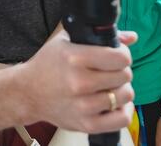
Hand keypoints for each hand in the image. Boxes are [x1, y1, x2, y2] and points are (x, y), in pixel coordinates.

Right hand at [18, 30, 136, 134]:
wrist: (27, 93)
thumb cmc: (47, 64)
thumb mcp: (66, 42)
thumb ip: (99, 37)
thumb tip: (132, 37)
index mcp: (74, 58)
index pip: (119, 57)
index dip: (123, 54)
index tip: (117, 55)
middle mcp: (79, 82)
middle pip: (124, 75)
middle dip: (121, 70)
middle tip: (111, 70)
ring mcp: (83, 105)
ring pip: (125, 96)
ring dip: (122, 90)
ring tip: (111, 86)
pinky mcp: (86, 124)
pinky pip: (121, 119)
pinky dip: (123, 111)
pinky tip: (114, 104)